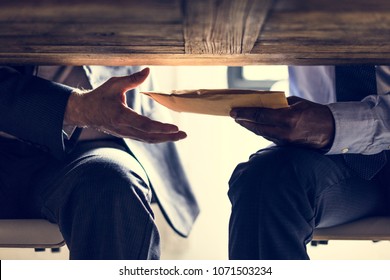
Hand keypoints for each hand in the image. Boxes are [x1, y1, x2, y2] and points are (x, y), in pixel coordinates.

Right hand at [64, 67, 185, 142]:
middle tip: (183, 134)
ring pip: (148, 139)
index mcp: (121, 116)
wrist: (85, 112)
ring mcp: (126, 133)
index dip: (161, 128)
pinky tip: (167, 136)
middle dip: (168, 137)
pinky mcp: (127, 134)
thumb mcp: (114, 84)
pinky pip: (144, 138)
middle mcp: (125, 128)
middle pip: (150, 136)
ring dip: (165, 139)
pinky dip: (157, 138)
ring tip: (179, 136)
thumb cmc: (99, 96)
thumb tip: (148, 70)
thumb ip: (132, 79)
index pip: (145, 125)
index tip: (175, 128)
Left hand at [230, 96, 334, 148]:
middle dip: (243, 121)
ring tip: (240, 119)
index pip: (260, 115)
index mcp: (288, 118)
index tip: (233, 111)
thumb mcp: (296, 103)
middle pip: (257, 127)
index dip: (245, 113)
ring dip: (250, 126)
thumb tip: (261, 103)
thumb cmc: (315, 112)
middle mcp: (285, 132)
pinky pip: (269, 137)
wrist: (331, 130)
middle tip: (233, 115)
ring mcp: (285, 141)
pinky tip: (254, 126)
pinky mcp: (286, 146)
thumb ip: (279, 104)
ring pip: (262, 133)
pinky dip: (260, 130)